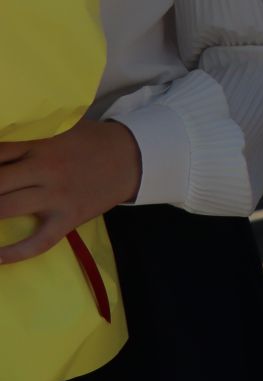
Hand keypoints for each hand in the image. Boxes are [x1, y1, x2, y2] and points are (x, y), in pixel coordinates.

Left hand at [0, 120, 141, 263]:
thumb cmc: (90, 140)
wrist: (133, 157)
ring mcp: (57, 196)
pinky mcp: (70, 218)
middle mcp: (45, 168)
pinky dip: (14, 253)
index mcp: (39, 143)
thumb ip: (25, 133)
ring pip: (5, 209)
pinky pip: (39, 241)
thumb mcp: (59, 127)